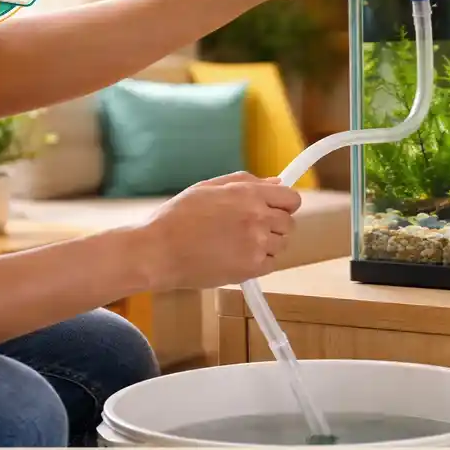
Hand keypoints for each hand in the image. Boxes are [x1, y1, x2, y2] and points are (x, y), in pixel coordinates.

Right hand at [133, 171, 301, 289]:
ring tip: (239, 244)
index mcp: (248, 194)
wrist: (158, 251)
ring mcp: (257, 244)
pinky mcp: (251, 268)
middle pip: (288, 223)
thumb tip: (277, 183)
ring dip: (267, 244)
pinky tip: (237, 257)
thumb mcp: (208, 188)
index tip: (273, 209)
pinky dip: (259, 262)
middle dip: (274, 225)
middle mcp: (258, 217)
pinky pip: (271, 264)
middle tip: (249, 229)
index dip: (283, 204)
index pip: (291, 199)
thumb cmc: (177, 217)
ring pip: (281, 245)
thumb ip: (246, 182)